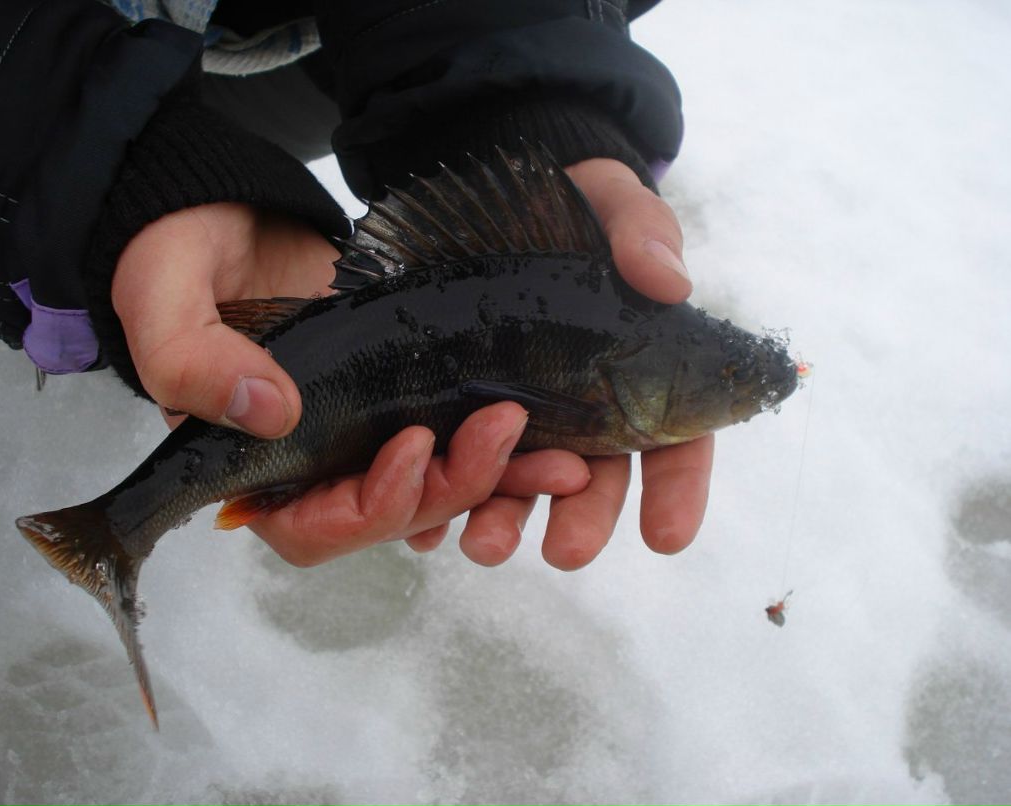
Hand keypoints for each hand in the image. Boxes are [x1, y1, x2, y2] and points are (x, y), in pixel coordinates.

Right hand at [111, 202, 590, 566]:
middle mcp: (313, 463)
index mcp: (251, 464)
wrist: (223, 209)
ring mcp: (361, 431)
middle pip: (391, 513)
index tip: (410, 445)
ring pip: (435, 484)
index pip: (311, 526)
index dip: (367, 507)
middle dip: (454, 486)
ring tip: (559, 457)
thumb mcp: (162, 297)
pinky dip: (499, 444)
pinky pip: (455, 435)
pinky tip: (544, 429)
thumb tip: (273, 413)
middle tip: (507, 432)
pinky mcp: (402, 392)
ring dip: (497, 478)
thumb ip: (190, 361)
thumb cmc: (176, 252)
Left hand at [433, 159, 714, 568]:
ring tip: (484, 544)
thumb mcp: (613, 201)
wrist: (496, 197)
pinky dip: (440, 498)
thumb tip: (669, 281)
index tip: (668, 535)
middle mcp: (585, 406)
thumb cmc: (575, 206)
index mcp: (640, 374)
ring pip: (521, 481)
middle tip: (565, 551)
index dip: (676, 491)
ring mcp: (522, 411)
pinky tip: (425, 522)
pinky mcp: (462, 407)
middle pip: (594, 479)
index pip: (675, 442)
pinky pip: (454, 462)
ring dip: (506, 519)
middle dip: (581, 519)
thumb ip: (645, 232)